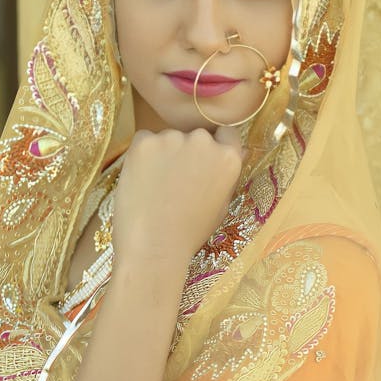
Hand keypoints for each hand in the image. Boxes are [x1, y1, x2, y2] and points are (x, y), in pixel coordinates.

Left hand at [113, 125, 242, 270]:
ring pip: (167, 138)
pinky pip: (143, 140)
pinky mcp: (144, 142)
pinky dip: (142, 156)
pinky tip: (141, 181)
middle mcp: (204, 141)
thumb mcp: (221, 205)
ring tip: (156, 187)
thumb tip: (238, 153)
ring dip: (163, 154)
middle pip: (194, 136)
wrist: (154, 247)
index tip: (200, 163)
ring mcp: (173, 138)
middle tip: (174, 182)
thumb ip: (227, 175)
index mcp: (228, 157)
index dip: (213, 147)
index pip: (225, 134)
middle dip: (186, 152)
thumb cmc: (190, 234)